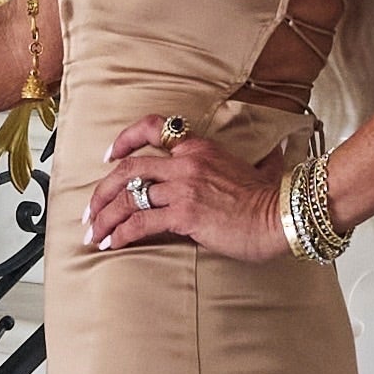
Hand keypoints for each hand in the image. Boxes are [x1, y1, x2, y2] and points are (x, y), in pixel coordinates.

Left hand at [84, 115, 284, 261]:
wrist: (282, 216)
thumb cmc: (271, 198)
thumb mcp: (256, 168)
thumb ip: (250, 161)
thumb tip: (272, 154)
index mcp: (198, 147)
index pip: (152, 128)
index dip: (124, 140)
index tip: (108, 156)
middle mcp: (186, 162)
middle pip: (128, 169)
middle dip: (102, 192)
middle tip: (90, 210)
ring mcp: (183, 188)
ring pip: (128, 197)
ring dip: (105, 217)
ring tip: (94, 235)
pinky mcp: (185, 214)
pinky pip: (140, 222)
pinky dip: (120, 234)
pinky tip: (112, 244)